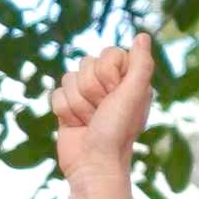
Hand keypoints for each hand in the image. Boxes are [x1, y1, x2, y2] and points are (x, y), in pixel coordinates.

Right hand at [50, 36, 153, 187]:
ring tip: (90, 121)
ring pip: (68, 77)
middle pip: (86, 63)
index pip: (109, 52)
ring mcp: (86, 95)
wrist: (93, 163)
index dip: (108, 73)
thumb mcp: (134, 95)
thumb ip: (141, 65)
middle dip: (92, 90)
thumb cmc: (117, 131)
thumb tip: (143, 35)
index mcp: (129, 79)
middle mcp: (109, 85)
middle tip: (102, 112)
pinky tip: (76, 125)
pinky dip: (64, 111)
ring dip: (78, 104)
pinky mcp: (68, 106)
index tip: (116, 94)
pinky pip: (55, 93)